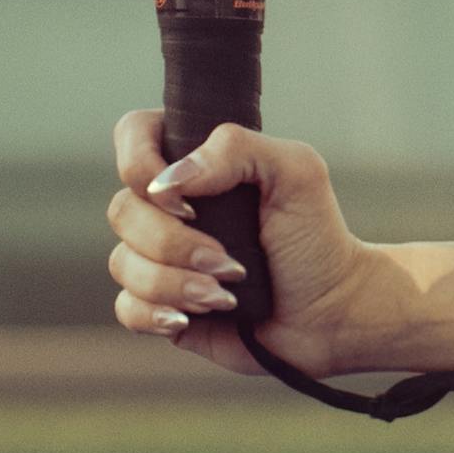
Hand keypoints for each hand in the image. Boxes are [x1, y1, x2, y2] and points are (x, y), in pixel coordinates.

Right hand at [105, 107, 453, 382]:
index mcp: (193, 163)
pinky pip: (127, 308)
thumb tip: (169, 181)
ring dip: (176, 283)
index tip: (186, 200)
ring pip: (122, 264)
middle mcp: (167, 207)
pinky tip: (194, 317)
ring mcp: (158, 257)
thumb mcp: (296, 172)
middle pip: (122, 211)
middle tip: (228, 261)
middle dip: (174, 243)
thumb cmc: (317, 237)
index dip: (139, 164)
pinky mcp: (159, 305)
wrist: (331, 312)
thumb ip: (236, 149)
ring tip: (225, 294)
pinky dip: (158, 314)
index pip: (132, 135)